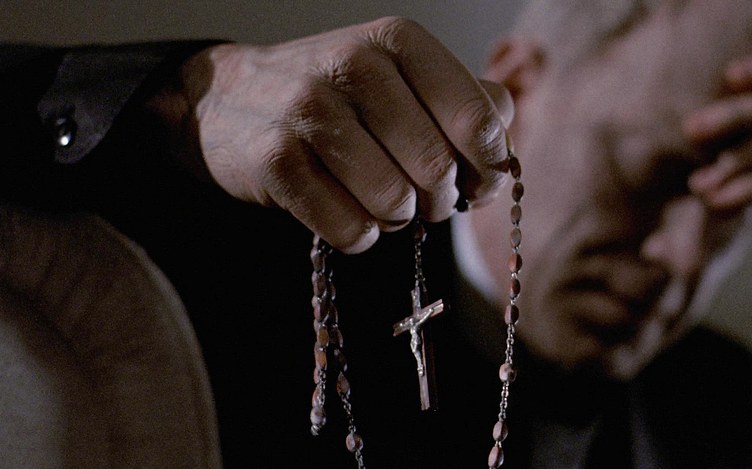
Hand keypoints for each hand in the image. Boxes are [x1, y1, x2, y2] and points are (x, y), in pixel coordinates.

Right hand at [165, 17, 512, 253]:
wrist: (230, 100)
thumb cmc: (335, 97)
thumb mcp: (401, 78)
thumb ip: (465, 102)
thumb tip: (505, 150)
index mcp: (398, 41)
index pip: (477, 118)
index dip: (488, 166)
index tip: (478, 184)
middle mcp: (354, 64)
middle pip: (437, 170)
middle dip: (437, 200)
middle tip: (420, 198)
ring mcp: (308, 110)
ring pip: (393, 203)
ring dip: (393, 218)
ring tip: (376, 200)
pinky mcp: (276, 160)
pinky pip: (349, 229)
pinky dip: (357, 235)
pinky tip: (343, 212)